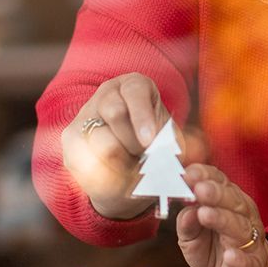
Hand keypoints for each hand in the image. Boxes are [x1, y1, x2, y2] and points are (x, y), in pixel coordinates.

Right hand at [61, 73, 170, 219]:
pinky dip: (108, 178)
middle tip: (146, 160)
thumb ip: (180, 146)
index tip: (150, 143)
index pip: (135, 93)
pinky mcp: (70, 140)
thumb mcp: (172, 145)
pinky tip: (118, 180)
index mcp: (134, 86)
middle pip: (114, 112)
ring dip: (123, 164)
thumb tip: (198, 149)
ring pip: (100, 140)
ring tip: (134, 171)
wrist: (128, 172)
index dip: (143, 117)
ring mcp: (85, 115)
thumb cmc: (155, 150)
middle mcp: (106, 95)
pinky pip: (87, 162)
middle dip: (134, 143)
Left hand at [175, 163, 267, 266]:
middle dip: (216, 194)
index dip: (206, 176)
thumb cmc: (215, 253)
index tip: (189, 172)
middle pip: (233, 202)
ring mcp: (251, 244)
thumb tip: (185, 211)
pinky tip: (230, 256)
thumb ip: (186, 223)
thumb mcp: (191, 238)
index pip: (221, 184)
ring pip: (240, 229)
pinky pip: (248, 263)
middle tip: (199, 188)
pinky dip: (240, 260)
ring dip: (223, 220)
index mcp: (230, 205)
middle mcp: (244, 219)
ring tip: (205, 214)